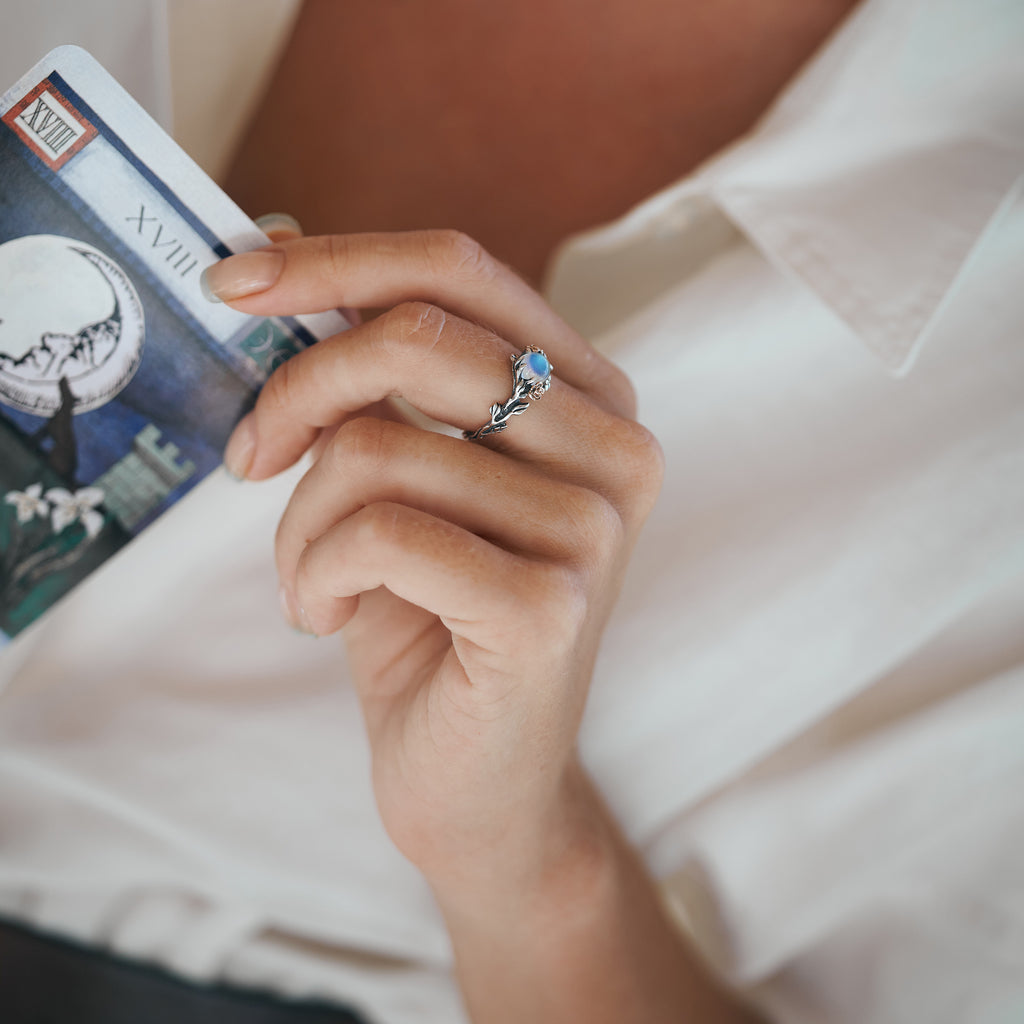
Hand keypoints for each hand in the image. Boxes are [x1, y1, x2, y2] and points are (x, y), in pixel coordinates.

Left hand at [207, 231, 662, 893]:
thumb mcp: (399, 474)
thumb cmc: (430, 616)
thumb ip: (364, 367)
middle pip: (415, 336)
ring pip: (378, 447)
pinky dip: (317, 574)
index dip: (337, 259)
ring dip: (300, 521)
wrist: (479, 779)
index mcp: (587, 397)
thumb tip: (273, 237)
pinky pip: (382, 533)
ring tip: (313, 577)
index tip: (232, 282)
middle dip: (296, 391)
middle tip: (252, 457)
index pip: (460, 273)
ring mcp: (594, 528)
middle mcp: (615, 447)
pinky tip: (331, 617)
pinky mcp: (550, 607)